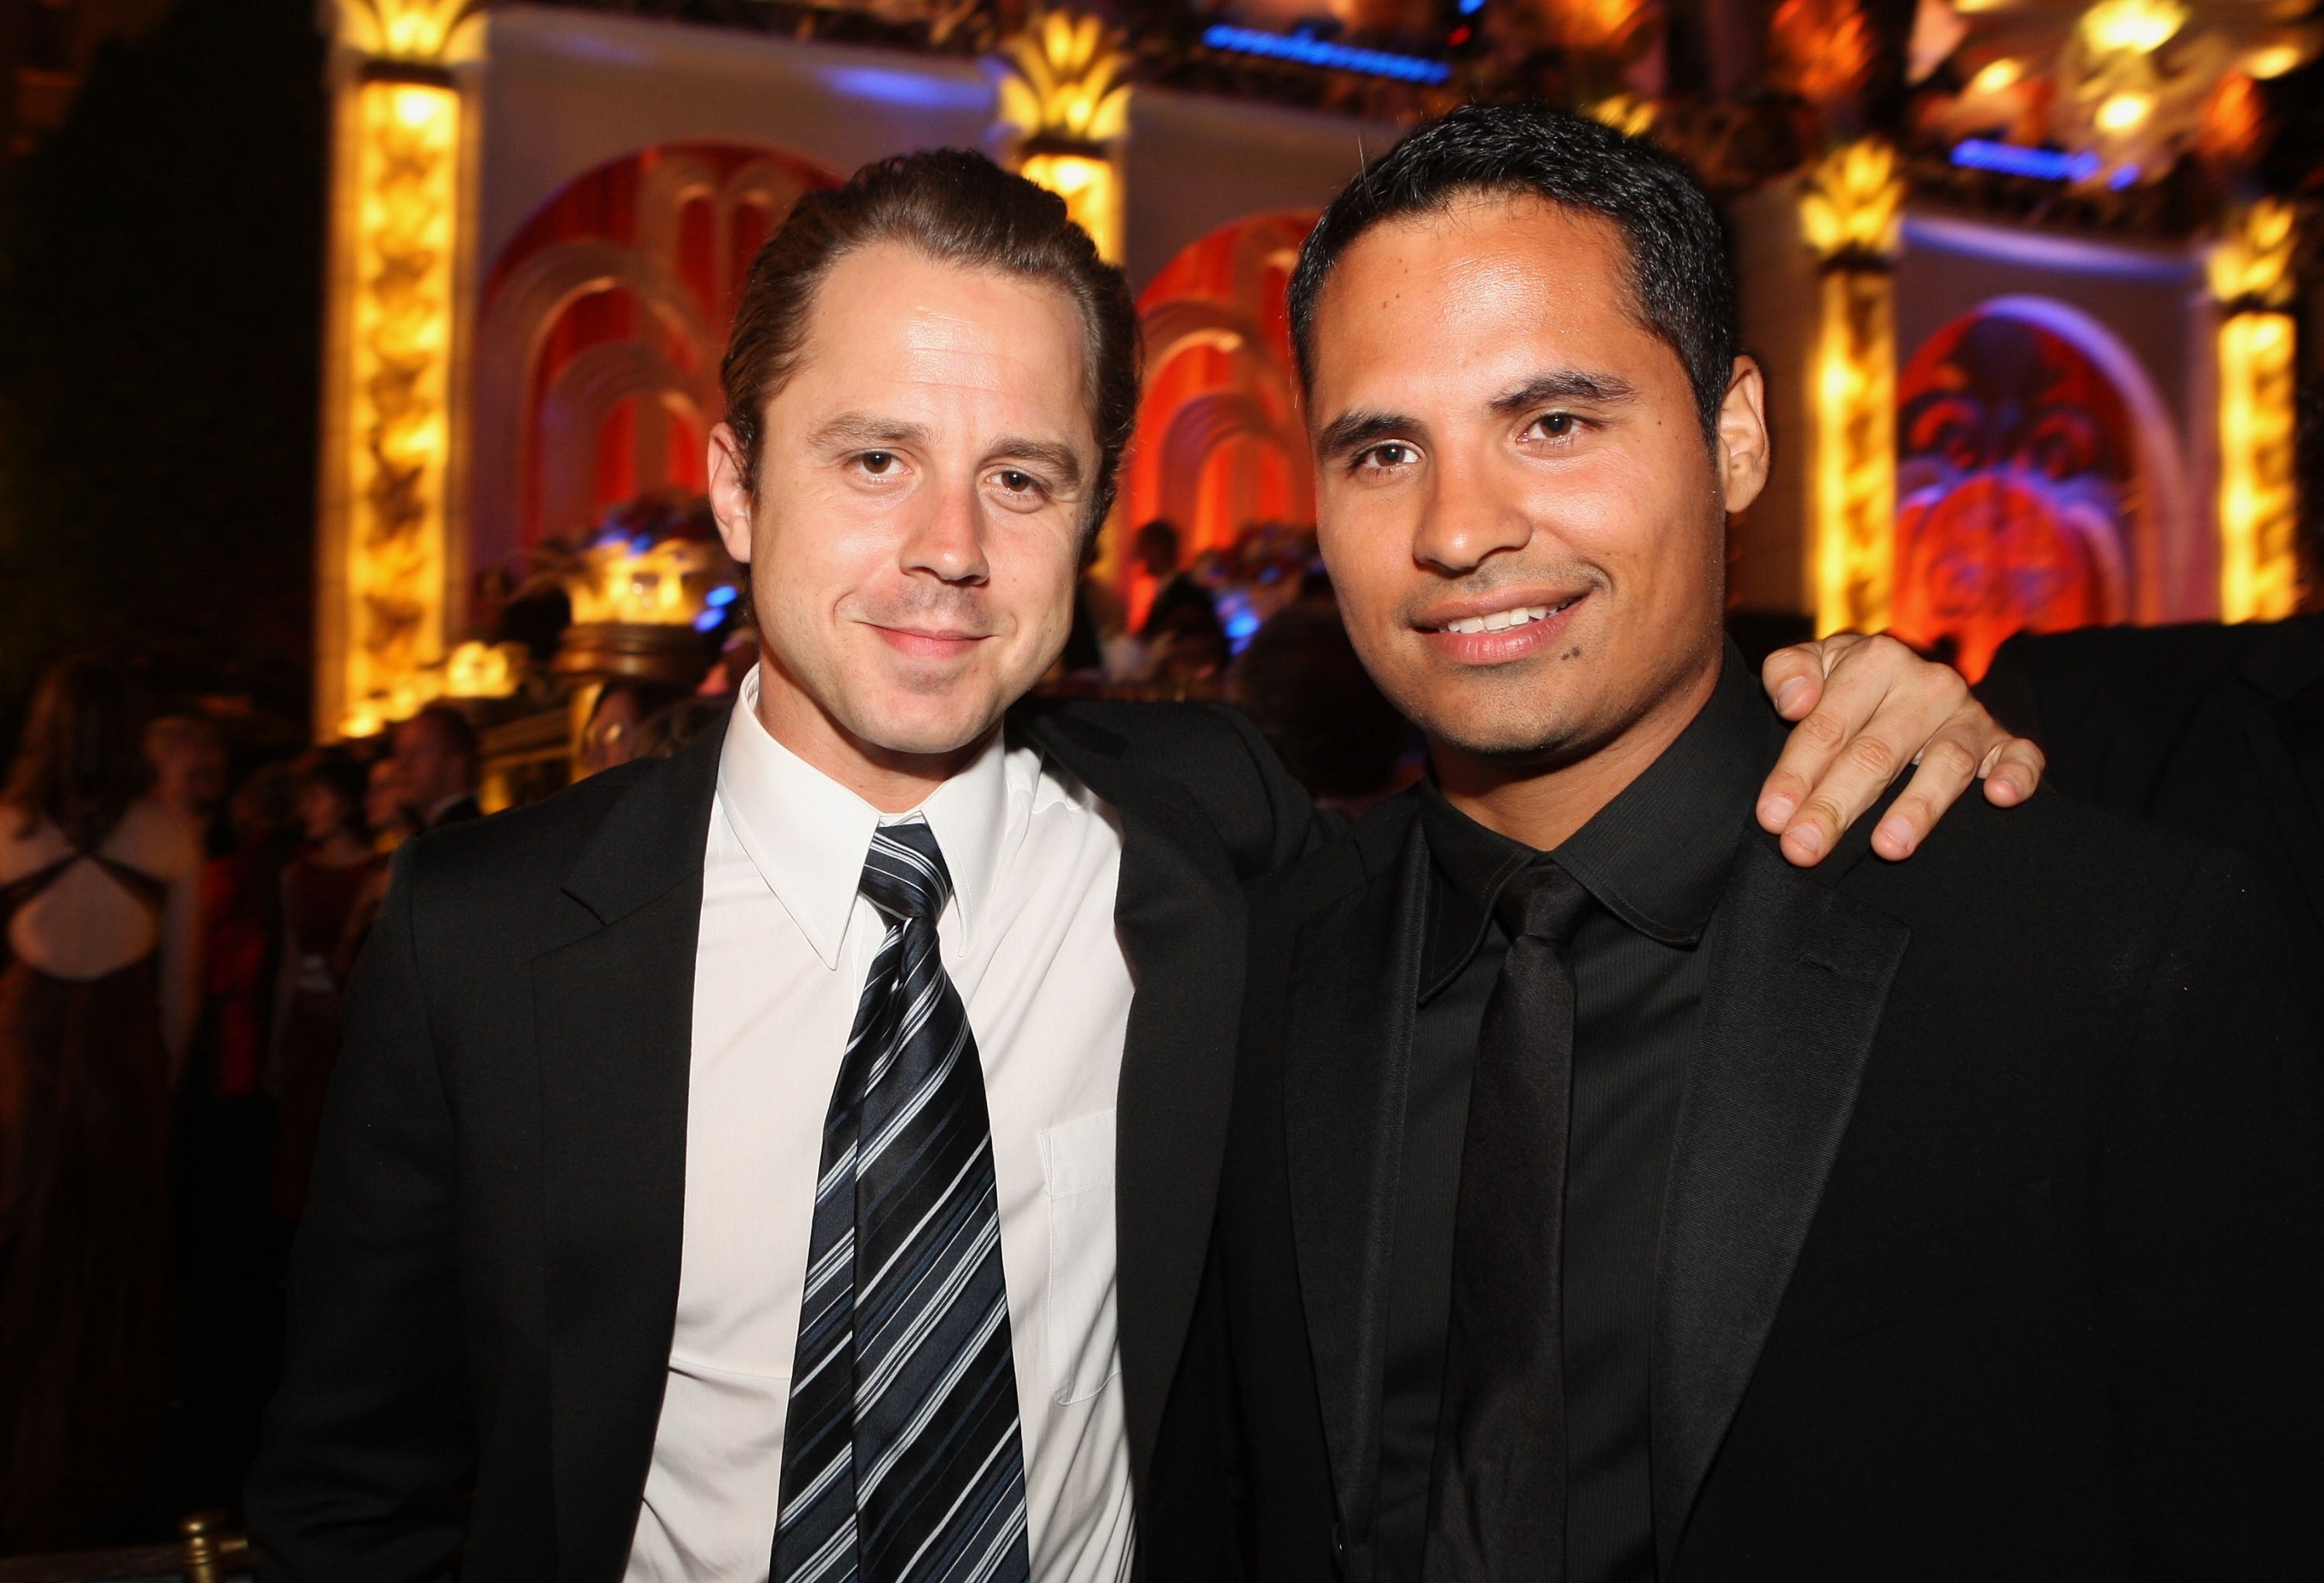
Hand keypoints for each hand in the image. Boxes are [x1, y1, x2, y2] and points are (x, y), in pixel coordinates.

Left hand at [1756, 633, 2043, 865]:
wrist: (1909, 677)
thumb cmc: (1849, 683)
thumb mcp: (1814, 663)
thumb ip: (1788, 671)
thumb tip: (1794, 701)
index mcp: (1875, 660)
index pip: (1826, 727)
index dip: (1795, 774)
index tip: (1771, 818)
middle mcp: (1927, 684)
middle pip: (1875, 754)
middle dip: (1836, 806)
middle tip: (1804, 849)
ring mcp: (1969, 714)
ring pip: (1945, 763)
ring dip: (1918, 807)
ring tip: (1887, 847)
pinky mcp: (2003, 741)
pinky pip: (2020, 756)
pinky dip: (2016, 774)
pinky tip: (1999, 797)